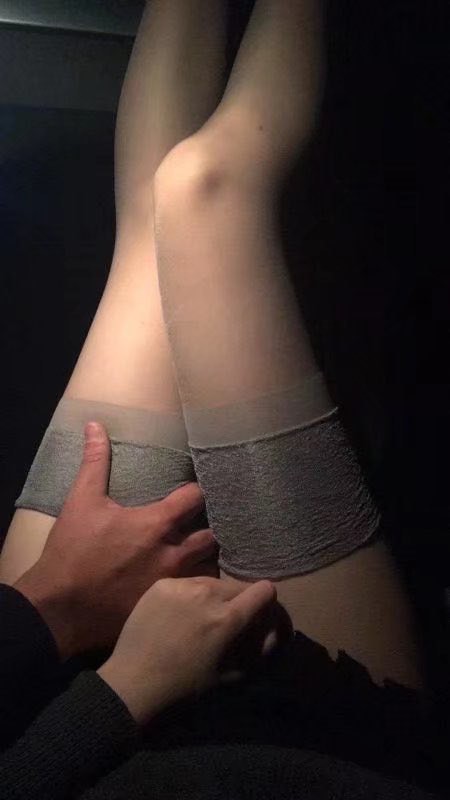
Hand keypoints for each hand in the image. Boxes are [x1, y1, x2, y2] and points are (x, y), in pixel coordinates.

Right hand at [14, 421, 216, 659]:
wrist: (59, 608)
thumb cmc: (72, 552)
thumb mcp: (81, 502)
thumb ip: (95, 463)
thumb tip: (96, 426)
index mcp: (157, 524)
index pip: (196, 497)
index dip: (197, 490)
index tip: (192, 488)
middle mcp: (173, 554)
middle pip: (211, 535)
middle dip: (208, 527)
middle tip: (197, 523)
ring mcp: (172, 585)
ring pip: (207, 568)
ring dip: (203, 558)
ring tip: (196, 552)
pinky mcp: (165, 607)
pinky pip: (193, 595)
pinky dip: (195, 587)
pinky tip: (188, 583)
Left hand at [98, 576, 277, 724]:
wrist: (132, 685)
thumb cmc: (185, 689)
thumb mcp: (231, 676)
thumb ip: (258, 650)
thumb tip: (273, 633)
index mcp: (228, 618)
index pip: (264, 590)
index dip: (267, 603)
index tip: (259, 616)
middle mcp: (207, 593)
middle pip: (238, 586)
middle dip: (240, 603)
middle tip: (227, 624)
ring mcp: (182, 585)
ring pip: (212, 582)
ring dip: (214, 597)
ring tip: (199, 620)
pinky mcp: (161, 585)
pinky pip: (187, 584)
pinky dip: (189, 596)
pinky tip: (177, 616)